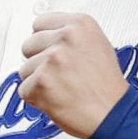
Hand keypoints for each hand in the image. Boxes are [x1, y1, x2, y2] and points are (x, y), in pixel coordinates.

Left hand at [19, 12, 128, 138]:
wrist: (113, 114)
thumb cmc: (108, 87)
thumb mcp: (98, 45)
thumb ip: (71, 37)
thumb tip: (48, 36)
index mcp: (80, 24)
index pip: (40, 23)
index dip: (44, 42)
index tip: (51, 52)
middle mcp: (65, 37)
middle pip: (28, 45)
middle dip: (38, 62)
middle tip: (59, 75)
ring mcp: (52, 59)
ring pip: (25, 69)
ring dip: (38, 82)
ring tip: (62, 89)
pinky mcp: (41, 81)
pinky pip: (24, 89)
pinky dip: (36, 99)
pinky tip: (57, 99)